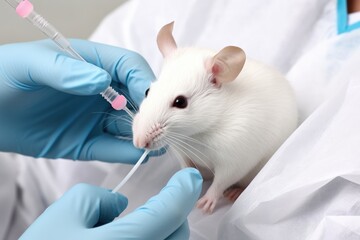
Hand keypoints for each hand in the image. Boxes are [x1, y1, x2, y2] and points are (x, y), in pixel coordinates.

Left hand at [0, 39, 154, 162]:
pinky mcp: (85, 142)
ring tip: (155, 144)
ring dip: (142, 134)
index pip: (128, 66)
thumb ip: (65, 71)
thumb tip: (101, 81)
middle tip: (154, 126)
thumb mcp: (31, 65)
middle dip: (147, 111)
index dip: (142, 80)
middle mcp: (98, 91)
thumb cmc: (2, 76)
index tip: (148, 97)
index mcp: (90, 63)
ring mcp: (93, 118)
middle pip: (135, 98)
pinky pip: (110, 148)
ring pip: (127, 126)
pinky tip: (138, 155)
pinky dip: (126, 152)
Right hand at [20, 168, 201, 239]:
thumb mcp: (64, 214)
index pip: (169, 212)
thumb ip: (97, 198)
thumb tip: (117, 205)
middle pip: (177, 234)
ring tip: (148, 219)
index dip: (183, 190)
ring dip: (167, 229)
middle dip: (177, 211)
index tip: (189, 177)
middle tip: (168, 197)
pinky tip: (134, 236)